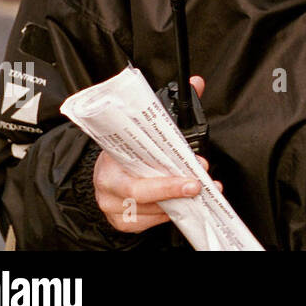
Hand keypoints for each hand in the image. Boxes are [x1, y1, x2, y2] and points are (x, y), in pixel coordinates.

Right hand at [93, 75, 219, 232]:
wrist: (103, 172)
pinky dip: (167, 214)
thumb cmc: (126, 150)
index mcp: (110, 159)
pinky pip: (147, 223)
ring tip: (201, 193)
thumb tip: (196, 83)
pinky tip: (182, 205)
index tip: (193, 168)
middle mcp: (108, 185)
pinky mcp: (122, 221)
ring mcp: (113, 206)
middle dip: (175, 189)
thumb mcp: (143, 129)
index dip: (166, 175)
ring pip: (149, 210)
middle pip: (143, 193)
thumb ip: (169, 108)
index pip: (136, 167)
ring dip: (178, 203)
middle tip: (200, 184)